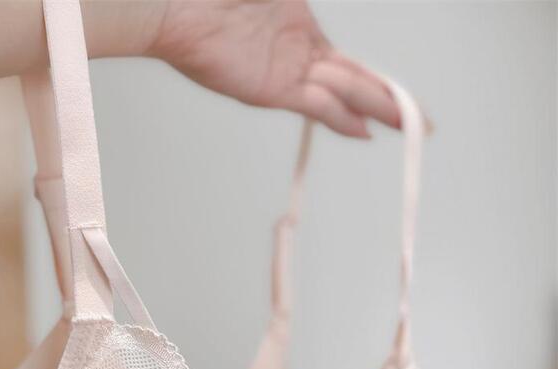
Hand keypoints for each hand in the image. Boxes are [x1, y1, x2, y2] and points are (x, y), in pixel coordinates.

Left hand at [148, 0, 399, 136]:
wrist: (174, 6)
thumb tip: (301, 0)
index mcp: (302, 30)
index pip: (350, 64)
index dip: (377, 82)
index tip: (401, 99)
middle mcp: (300, 56)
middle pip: (356, 82)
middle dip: (390, 102)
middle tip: (419, 124)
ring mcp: (287, 73)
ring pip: (344, 93)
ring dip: (376, 110)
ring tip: (406, 127)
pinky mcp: (272, 89)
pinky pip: (316, 103)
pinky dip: (340, 117)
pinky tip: (363, 130)